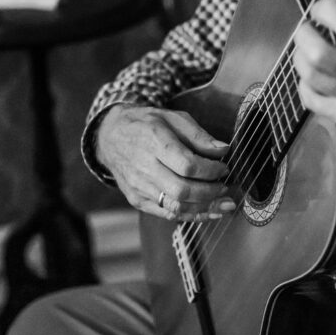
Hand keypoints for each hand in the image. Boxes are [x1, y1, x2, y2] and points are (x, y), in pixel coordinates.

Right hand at [96, 105, 236, 220]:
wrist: (110, 137)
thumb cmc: (146, 125)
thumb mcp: (173, 118)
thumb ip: (199, 135)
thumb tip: (223, 150)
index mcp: (154, 142)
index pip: (187, 165)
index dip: (211, 170)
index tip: (224, 168)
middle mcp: (144, 167)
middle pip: (182, 190)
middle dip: (210, 193)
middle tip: (225, 187)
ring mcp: (139, 187)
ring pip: (176, 206)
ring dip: (205, 208)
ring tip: (224, 205)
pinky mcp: (137, 200)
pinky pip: (167, 214)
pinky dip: (191, 215)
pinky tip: (208, 212)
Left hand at [292, 0, 335, 150]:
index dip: (326, 10)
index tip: (322, 6)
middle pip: (319, 52)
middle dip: (304, 34)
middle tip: (306, 27)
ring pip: (311, 75)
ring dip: (300, 57)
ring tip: (304, 49)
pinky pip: (313, 102)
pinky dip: (304, 85)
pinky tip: (309, 77)